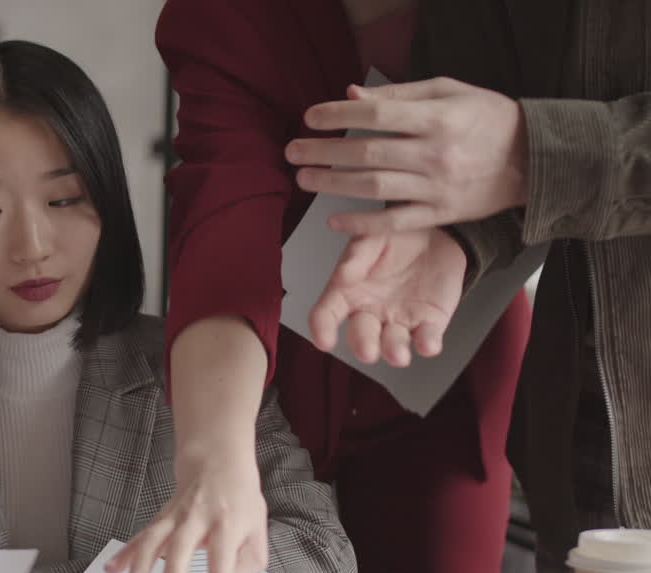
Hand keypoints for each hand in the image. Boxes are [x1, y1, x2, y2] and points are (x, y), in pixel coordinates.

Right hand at [106, 453, 267, 572]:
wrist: (219, 461)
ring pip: (156, 537)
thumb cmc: (240, 503)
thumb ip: (243, 569)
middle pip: (183, 545)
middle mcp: (200, 516)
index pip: (222, 560)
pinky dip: (126, 552)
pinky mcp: (163, 515)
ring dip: (142, 562)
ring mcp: (177, 514)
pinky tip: (113, 568)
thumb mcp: (257, 533)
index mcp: (228, 523)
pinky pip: (143, 535)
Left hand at [287, 77, 527, 234]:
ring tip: (304, 178)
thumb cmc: (491, 119)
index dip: (338, 114)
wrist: (536, 160)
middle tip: (293, 150)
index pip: (377, 113)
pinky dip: (362, 223)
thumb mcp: (451, 91)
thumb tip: (352, 93)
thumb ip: (401, 93)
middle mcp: (435, 153)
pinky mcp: (441, 214)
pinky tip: (334, 220)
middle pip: (368, 152)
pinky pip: (395, 222)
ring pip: (375, 187)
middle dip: (324, 151)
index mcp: (438, 117)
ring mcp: (437, 187)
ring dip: (333, 184)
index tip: (310, 116)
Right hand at [309, 228, 465, 365]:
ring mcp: (399, 321)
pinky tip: (427, 345)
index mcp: (348, 293)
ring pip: (392, 344)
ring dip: (394, 352)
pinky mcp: (428, 323)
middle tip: (367, 352)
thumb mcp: (374, 235)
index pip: (326, 314)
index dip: (322, 329)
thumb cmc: (397, 237)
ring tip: (398, 355)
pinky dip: (427, 345)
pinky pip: (426, 339)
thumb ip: (359, 253)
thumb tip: (343, 273)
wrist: (436, 235)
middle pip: (360, 336)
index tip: (324, 340)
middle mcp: (370, 312)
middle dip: (363, 346)